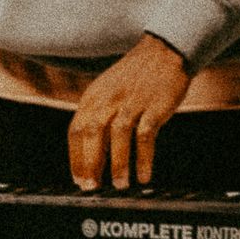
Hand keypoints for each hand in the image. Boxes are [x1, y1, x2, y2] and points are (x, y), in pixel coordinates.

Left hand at [67, 35, 190, 191]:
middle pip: (92, 134)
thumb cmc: (136, 75)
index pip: (76, 130)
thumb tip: (90, 151)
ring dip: (117, 163)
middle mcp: (109, 99)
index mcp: (94, 96)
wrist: (164, 51)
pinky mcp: (153, 106)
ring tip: (120, 185)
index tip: (78, 178)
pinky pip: (146, 136)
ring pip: (118, 136)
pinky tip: (144, 175)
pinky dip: (143, 158)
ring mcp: (132, 102)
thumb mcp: (107, 90)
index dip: (75, 157)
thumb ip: (97, 115)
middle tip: (92, 187)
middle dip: (89, 163)